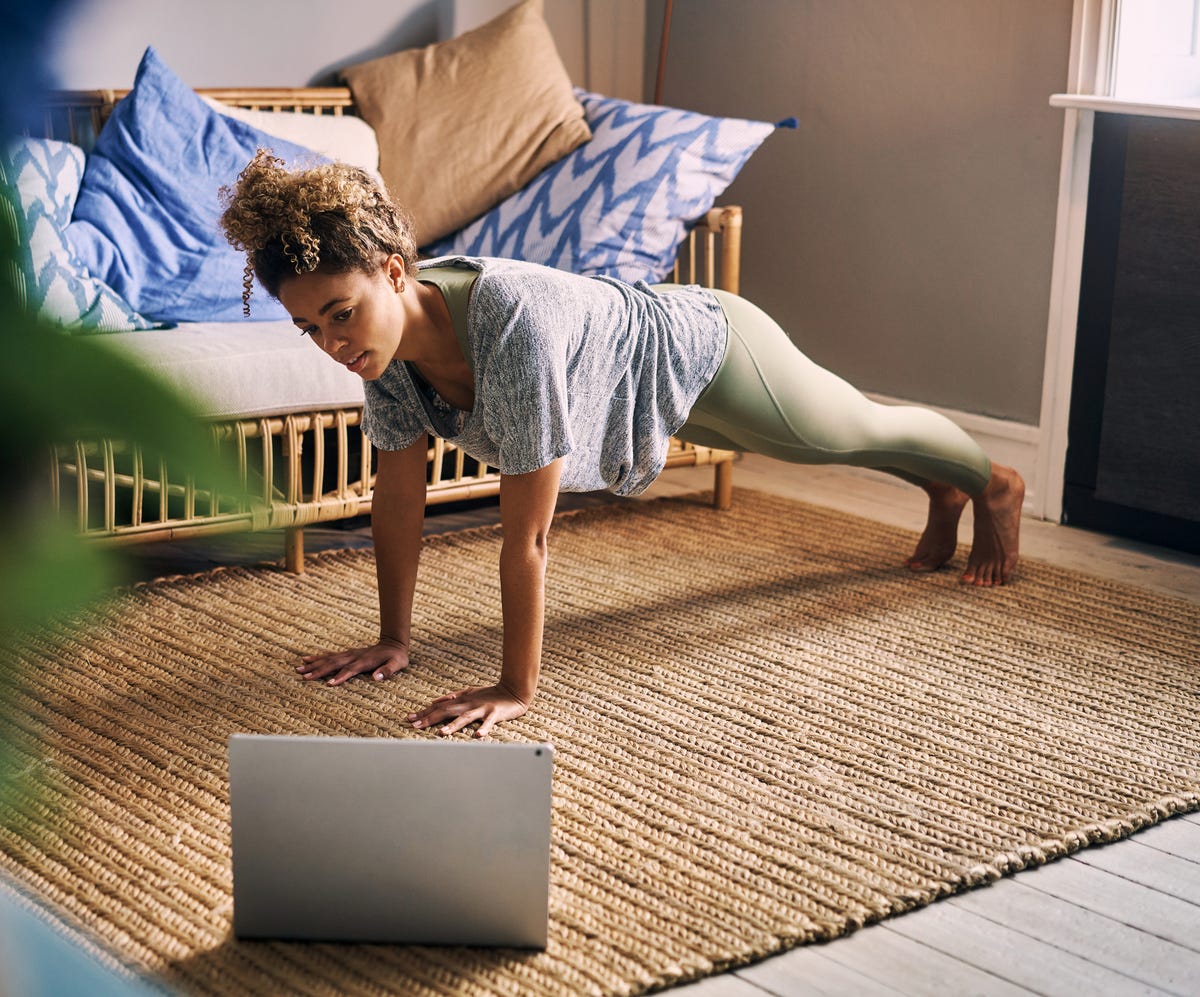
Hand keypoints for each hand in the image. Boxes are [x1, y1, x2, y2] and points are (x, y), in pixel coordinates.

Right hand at [297, 636, 408, 685]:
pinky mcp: (347, 654)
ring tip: (299, 668)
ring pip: (329, 659)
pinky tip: (307, 659)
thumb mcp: (398, 664)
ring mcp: (350, 654)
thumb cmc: (396, 657)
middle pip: (334, 663)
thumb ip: (387, 671)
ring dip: (314, 664)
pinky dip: (318, 657)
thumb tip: (376, 678)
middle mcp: (354, 656)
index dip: (340, 677)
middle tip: (303, 676)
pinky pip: (330, 655)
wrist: (394, 642)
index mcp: (365, 661)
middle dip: (318, 670)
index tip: (329, 684)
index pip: (350, 670)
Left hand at [408, 683, 528, 737]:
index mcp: (462, 700)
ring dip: (453, 725)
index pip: (439, 707)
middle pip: (446, 711)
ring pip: (465, 717)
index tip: (410, 719)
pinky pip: (488, 722)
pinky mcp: (495, 713)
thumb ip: (453, 696)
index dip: (424, 712)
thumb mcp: (470, 692)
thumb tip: (435, 701)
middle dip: (430, 718)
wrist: (513, 690)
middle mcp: (469, 704)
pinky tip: (477, 736)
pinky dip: (483, 728)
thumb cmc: (491, 694)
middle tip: (415, 725)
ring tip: (441, 733)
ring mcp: (482, 709)